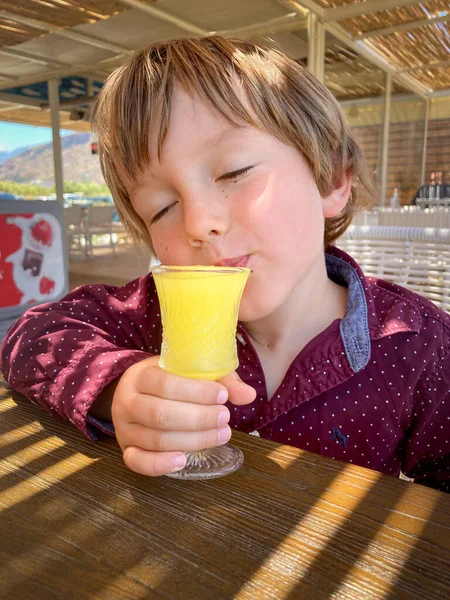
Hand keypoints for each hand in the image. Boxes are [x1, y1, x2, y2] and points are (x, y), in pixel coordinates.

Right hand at [112, 356, 255, 476]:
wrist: (135, 391)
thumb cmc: (169, 379)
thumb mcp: (190, 370)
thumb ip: (220, 380)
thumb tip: (249, 395)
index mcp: (140, 376)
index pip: (165, 385)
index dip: (197, 392)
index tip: (222, 395)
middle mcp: (127, 402)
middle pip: (161, 415)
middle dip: (199, 418)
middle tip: (225, 417)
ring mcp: (124, 428)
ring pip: (156, 440)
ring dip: (193, 440)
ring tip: (220, 434)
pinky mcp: (126, 450)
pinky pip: (138, 462)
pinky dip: (160, 464)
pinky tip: (184, 459)